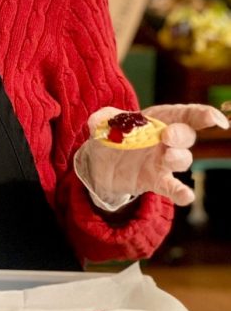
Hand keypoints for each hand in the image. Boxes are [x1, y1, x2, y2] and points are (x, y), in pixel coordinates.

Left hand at [74, 103, 228, 207]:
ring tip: (167, 158)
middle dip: (181, 135)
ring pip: (182, 159)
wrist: (100, 162)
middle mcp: (167, 140)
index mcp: (159, 119)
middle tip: (168, 136)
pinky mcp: (156, 180)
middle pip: (186, 136)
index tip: (213, 119)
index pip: (186, 114)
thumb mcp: (103, 123)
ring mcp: (163, 161)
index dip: (202, 115)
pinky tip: (186, 196)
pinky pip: (173, 187)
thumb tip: (96, 122)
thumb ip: (101, 119)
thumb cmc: (111, 136)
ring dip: (178, 158)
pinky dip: (181, 192)